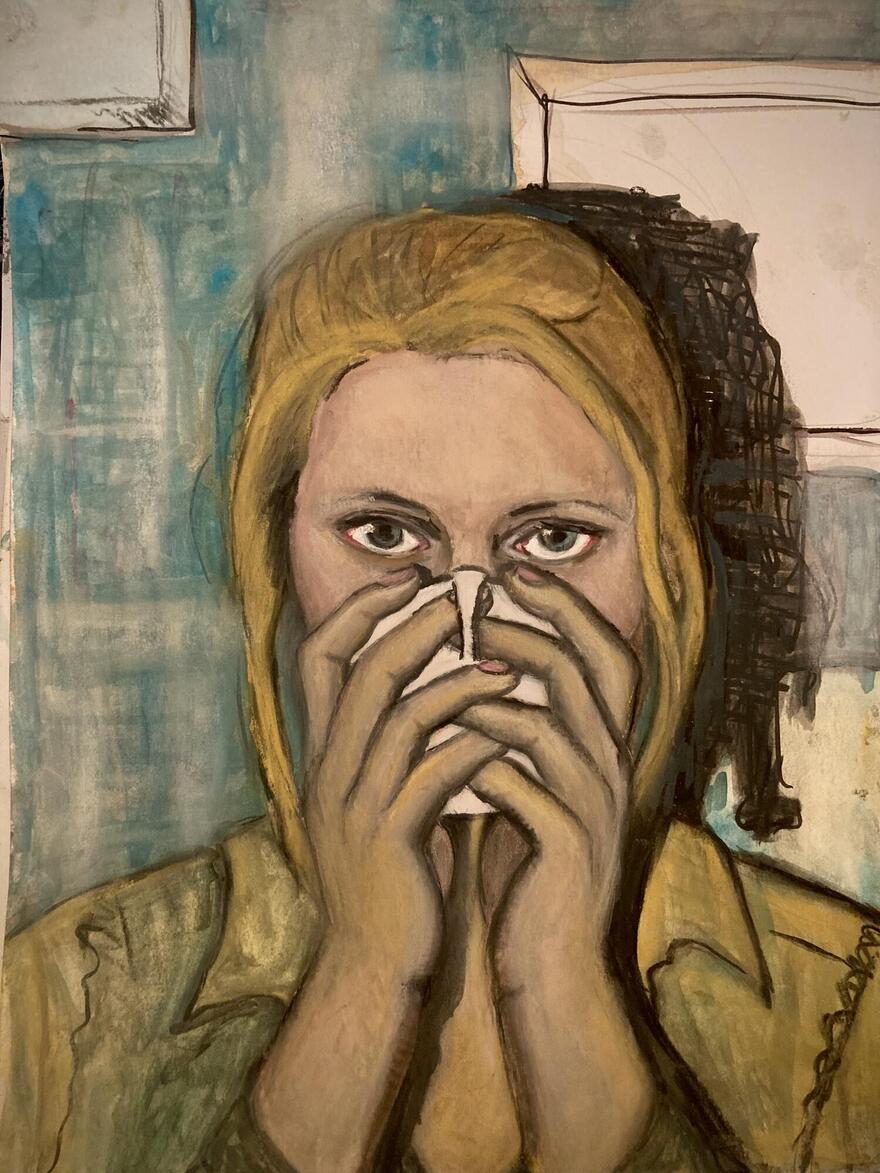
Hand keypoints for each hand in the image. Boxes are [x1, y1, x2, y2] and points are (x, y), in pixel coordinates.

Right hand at [299, 569, 518, 986]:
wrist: (371, 967)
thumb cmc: (388, 878)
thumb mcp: (377, 802)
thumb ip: (394, 748)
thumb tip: (441, 686)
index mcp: (322, 755)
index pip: (318, 657)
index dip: (358, 609)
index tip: (408, 577)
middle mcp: (328, 771)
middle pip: (359, 671)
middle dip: (409, 623)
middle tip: (460, 594)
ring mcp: (354, 805)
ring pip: (399, 715)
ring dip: (456, 679)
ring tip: (506, 662)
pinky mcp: (390, 840)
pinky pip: (433, 771)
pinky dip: (473, 741)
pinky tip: (509, 726)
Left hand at [459, 564, 638, 991]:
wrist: (551, 965)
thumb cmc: (529, 867)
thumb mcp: (532, 787)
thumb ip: (518, 734)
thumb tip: (470, 667)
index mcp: (602, 748)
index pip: (608, 655)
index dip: (568, 608)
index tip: (514, 573)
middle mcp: (611, 768)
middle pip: (599, 669)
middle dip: (543, 624)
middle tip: (483, 601)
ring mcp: (596, 808)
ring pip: (559, 722)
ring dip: (500, 690)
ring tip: (450, 671)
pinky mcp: (570, 849)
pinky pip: (528, 786)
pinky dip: (486, 760)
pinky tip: (448, 752)